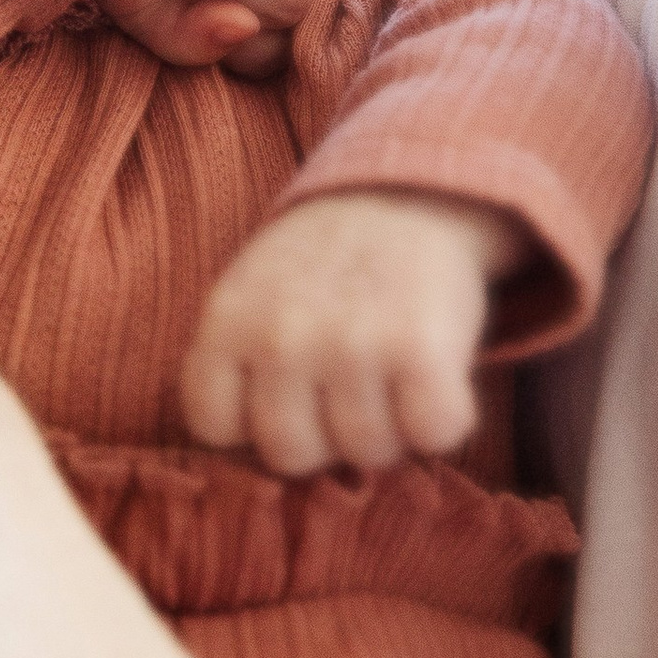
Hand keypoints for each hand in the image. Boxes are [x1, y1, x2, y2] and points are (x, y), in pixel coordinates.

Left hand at [182, 188, 526, 475]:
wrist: (406, 194)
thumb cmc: (323, 267)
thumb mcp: (249, 294)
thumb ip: (235, 366)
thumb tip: (253, 464)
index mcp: (227, 322)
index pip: (214, 428)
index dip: (253, 423)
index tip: (283, 392)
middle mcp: (282, 337)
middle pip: (292, 455)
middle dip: (324, 436)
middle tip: (345, 389)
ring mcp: (351, 344)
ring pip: (368, 452)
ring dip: (388, 427)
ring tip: (389, 375)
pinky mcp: (421, 350)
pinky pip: (433, 435)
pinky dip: (442, 419)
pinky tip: (433, 377)